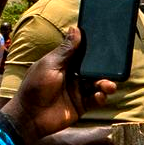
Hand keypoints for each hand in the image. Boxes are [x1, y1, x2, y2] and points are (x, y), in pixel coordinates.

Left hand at [0, 26, 111, 144]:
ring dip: (105, 84)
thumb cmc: (36, 86)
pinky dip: (101, 97)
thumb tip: (75, 28)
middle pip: (93, 70)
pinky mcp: (82, 105)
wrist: (31, 116)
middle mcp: (73, 76)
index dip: (93, 50)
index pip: (82, 54)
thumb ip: (66, 49)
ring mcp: (78, 91)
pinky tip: (100, 96)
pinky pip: (96, 99)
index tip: (106, 44)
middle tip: (113, 69)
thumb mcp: (50, 64)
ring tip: (109, 86)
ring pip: (97, 84)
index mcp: (64, 63)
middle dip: (104, 69)